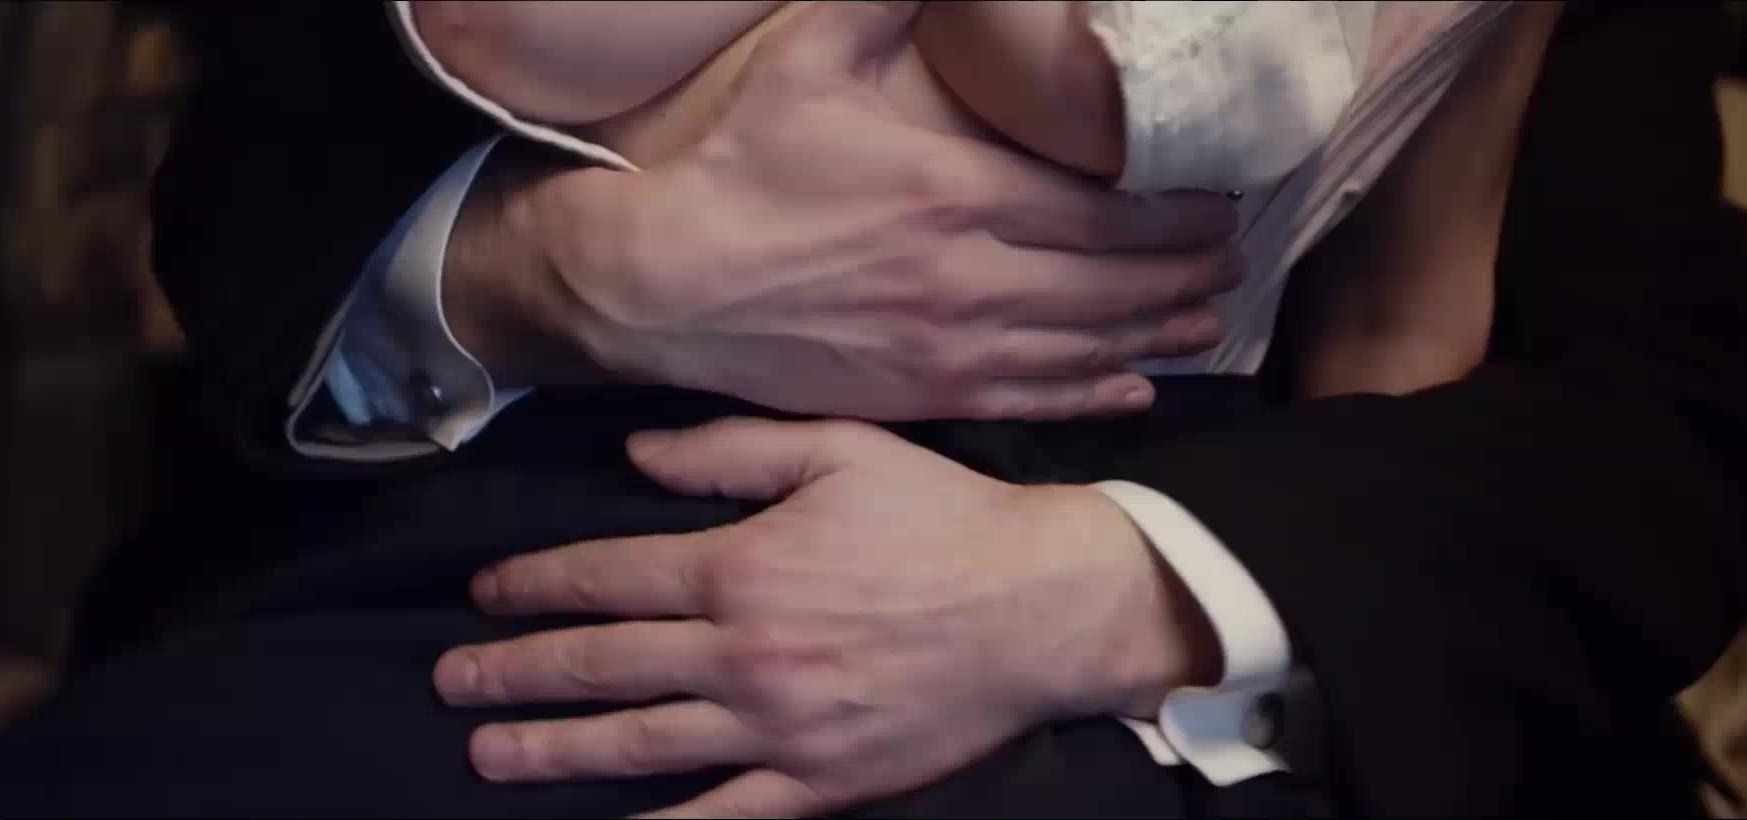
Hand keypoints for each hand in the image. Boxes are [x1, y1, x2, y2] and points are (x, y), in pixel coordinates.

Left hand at [433, 418, 1217, 816]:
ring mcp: (777, 728)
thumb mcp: (841, 450)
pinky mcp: (819, 782)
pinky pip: (721, 816)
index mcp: (741, 567)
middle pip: (601, 665)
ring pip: (638, 744)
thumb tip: (636, 453)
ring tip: (487, 754)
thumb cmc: (942, 519)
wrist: (1039, 607)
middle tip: (449, 681)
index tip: (484, 594)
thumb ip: (730, 449)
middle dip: (513, 673)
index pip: (606, 577)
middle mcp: (743, 653)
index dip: (533, 587)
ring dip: (551, 750)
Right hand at [446, 0, 1241, 420]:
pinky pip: (1032, 400)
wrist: (663, 282)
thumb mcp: (815, 51)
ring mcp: (950, 346)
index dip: (1179, 214)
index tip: (1222, 205)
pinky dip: (1093, 394)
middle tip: (1232, 262)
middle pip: (1113, 283)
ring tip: (1204, 321)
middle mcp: (972, 279)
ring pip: (1085, 345)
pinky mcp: (920, 393)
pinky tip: (1132, 388)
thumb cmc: (741, 165)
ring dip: (1156, 332)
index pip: (1108, 210)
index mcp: (960, 192)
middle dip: (1185, 272)